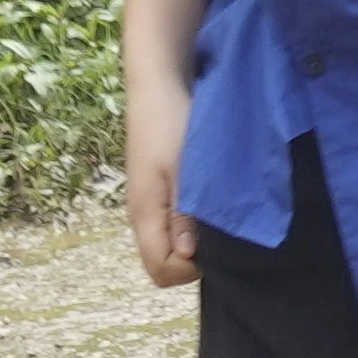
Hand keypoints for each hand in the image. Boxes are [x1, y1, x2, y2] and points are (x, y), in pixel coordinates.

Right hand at [122, 91, 195, 288]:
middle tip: (217, 233)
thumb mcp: (183, 170)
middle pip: (161, 262)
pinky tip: (204, 204)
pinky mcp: (154, 189)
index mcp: (144, 214)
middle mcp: (140, 215)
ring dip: (190, 240)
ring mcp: (146, 203)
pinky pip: (168, 224)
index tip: (213, 246)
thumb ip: (183, 214)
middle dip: (190, 260)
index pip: (160, 271)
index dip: (188, 269)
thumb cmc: (171, 124)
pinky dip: (186, 224)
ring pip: (165, 243)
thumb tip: (187, 255)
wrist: (159, 86)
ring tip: (213, 217)